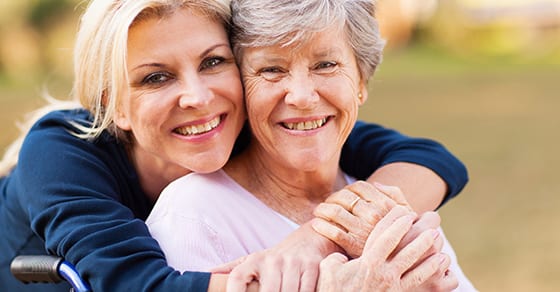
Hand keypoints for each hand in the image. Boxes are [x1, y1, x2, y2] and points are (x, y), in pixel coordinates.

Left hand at [211, 222, 334, 291]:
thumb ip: (230, 269)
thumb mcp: (253, 260)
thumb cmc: (276, 257)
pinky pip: (307, 290)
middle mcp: (272, 260)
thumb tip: (206, 273)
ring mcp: (293, 262)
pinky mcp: (312, 265)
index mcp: (254, 260)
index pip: (236, 277)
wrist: (309, 239)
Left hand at [313, 181, 409, 257]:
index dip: (347, 188)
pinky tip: (316, 224)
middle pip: (344, 197)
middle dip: (332, 198)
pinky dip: (321, 225)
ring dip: (322, 209)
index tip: (342, 195)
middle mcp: (373, 215)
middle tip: (326, 203)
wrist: (401, 260)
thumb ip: (394, 194)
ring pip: (334, 212)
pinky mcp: (353, 245)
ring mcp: (362, 230)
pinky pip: (332, 231)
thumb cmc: (403, 234)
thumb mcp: (406, 211)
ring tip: (318, 211)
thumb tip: (376, 184)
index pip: (359, 186)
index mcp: (385, 204)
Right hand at [317, 206, 444, 291]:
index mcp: (368, 264)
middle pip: (408, 253)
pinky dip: (431, 277)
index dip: (396, 223)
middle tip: (432, 228)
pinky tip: (439, 269)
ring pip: (418, 271)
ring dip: (431, 259)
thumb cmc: (332, 290)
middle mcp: (384, 276)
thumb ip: (338, 254)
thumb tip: (343, 246)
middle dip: (421, 238)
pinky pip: (419, 286)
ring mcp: (393, 289)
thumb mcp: (329, 268)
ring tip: (441, 248)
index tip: (404, 212)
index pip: (385, 238)